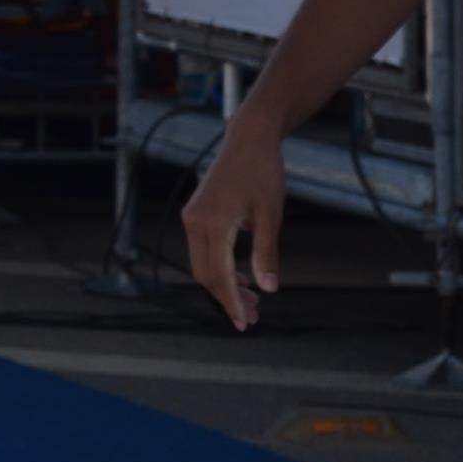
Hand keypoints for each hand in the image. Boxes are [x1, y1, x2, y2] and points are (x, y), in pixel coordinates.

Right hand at [180, 118, 287, 331]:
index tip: (246, 322)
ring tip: (251, 300)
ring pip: (202, 265)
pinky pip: (203, 250)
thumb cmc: (264, 173)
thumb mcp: (271, 215)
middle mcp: (194, 223)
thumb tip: (269, 288)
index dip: (232, 302)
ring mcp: (191, 218)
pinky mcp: (195, 215)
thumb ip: (266, 253)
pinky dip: (219, 268)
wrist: (249, 139)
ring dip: (223, 285)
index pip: (219, 275)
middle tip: (253, 317)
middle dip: (227, 298)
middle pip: (205, 275)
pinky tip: (241, 276)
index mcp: (212, 224)